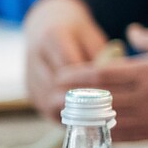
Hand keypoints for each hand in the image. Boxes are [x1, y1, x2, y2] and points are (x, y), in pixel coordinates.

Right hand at [22, 0, 107, 120]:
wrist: (46, 25)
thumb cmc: (77, 32)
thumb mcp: (92, 37)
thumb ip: (103, 58)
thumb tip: (118, 83)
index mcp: (53, 37)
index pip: (72, 67)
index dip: (92, 83)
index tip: (113, 95)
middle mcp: (35, 57)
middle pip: (59, 87)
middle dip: (84, 101)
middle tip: (108, 112)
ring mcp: (29, 76)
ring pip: (51, 102)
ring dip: (75, 113)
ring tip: (99, 120)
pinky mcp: (30, 92)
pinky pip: (48, 110)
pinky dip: (67, 117)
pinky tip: (86, 121)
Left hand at [56, 24, 147, 141]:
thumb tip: (129, 33)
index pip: (103, 77)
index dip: (77, 78)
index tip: (60, 77)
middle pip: (100, 103)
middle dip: (74, 101)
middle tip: (52, 98)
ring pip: (110, 124)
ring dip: (86, 121)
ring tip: (67, 116)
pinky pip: (127, 137)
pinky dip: (107, 134)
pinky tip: (94, 130)